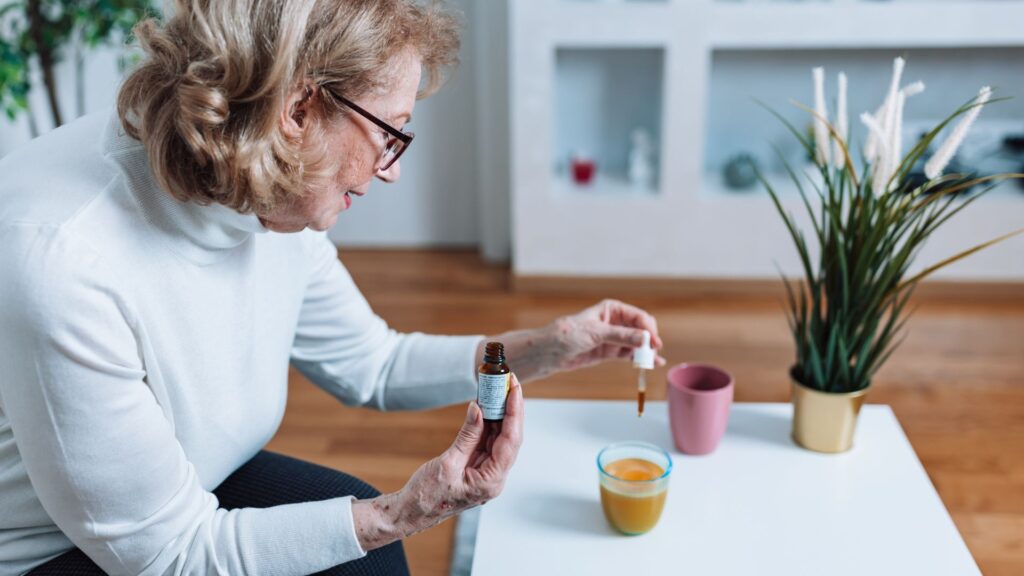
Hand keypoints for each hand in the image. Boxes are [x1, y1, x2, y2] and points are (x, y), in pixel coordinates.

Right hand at [352, 374, 523, 549]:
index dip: (514, 413)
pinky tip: (486, 405)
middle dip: (510, 409)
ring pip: (499, 437)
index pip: (511, 441)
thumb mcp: (448, 463)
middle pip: (510, 437)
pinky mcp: (477, 467)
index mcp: (491, 481)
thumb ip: (467, 436)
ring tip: (498, 388)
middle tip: (509, 383)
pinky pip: (487, 441)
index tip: (514, 390)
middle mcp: (494, 477)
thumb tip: (479, 409)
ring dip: (499, 413)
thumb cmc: (427, 496)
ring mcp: (486, 472)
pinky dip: (487, 423)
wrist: (412, 512)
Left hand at [546, 299, 665, 371]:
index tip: (654, 342)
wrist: (551, 352)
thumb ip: (621, 336)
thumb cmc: (569, 334)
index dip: (648, 328)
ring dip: (646, 351)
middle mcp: (616, 321)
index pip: (638, 316)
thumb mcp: (596, 333)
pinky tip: (650, 363)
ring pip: (637, 343)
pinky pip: (629, 354)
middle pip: (641, 329)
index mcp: (612, 309)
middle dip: (649, 339)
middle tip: (653, 352)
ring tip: (654, 361)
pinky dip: (639, 358)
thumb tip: (644, 339)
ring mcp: (614, 337)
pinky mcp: (611, 351)